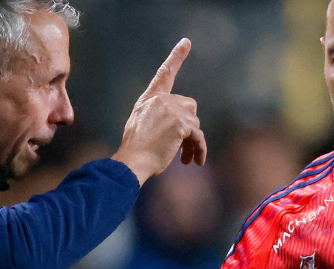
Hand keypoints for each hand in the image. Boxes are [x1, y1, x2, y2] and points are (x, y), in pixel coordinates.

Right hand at [112, 39, 206, 184]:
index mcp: (149, 99)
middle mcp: (161, 100)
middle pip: (189, 107)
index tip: (186, 42)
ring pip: (195, 123)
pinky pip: (199, 136)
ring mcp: (171, 109)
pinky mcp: (181, 123)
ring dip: (193, 142)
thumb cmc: (136, 150)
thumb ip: (158, 116)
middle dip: (189, 127)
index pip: (164, 74)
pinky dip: (200, 150)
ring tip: (186, 159)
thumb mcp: (141, 125)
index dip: (176, 57)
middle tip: (183, 149)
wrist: (133, 161)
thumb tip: (182, 125)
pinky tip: (197, 162)